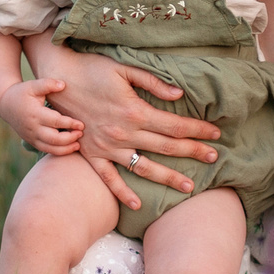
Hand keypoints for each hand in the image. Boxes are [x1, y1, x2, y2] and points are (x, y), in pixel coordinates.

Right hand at [0, 77, 81, 153]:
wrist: (5, 104)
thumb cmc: (22, 93)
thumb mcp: (33, 85)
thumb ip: (48, 84)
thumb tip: (63, 85)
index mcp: (34, 114)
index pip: (55, 122)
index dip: (70, 124)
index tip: (81, 124)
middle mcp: (33, 128)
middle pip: (54, 139)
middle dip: (70, 138)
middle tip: (81, 133)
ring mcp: (31, 137)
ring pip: (51, 148)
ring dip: (66, 148)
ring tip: (78, 144)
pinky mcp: (32, 142)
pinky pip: (46, 150)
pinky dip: (59, 151)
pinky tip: (70, 147)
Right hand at [30, 40, 220, 211]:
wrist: (58, 79)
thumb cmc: (93, 69)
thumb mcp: (124, 68)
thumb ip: (153, 83)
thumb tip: (179, 95)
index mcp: (135, 112)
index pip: (175, 125)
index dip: (197, 130)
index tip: (215, 134)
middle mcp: (123, 133)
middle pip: (166, 147)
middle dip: (193, 152)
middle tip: (214, 158)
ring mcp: (107, 147)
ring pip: (143, 167)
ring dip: (168, 178)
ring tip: (189, 188)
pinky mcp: (91, 154)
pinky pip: (109, 179)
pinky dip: (122, 193)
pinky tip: (138, 205)